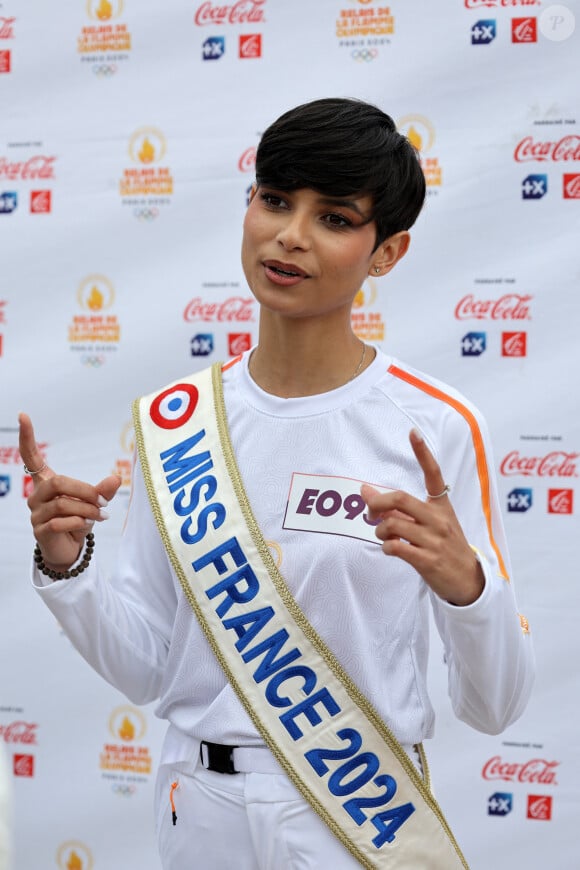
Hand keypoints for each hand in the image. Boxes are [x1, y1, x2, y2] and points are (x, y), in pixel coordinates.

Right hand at [19, 412, 121, 573]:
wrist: (69, 550)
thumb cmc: (78, 521)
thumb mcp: (92, 503)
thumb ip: (102, 491)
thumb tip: (115, 478)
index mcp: (46, 482)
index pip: (31, 456)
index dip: (27, 437)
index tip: (23, 416)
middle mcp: (36, 495)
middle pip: (58, 482)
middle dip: (85, 491)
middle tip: (103, 502)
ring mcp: (36, 513)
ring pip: (63, 504)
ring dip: (87, 510)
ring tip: (100, 516)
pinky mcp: (40, 531)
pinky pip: (60, 522)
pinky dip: (79, 523)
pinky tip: (87, 526)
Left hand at [361, 428, 483, 605]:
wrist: (469, 580)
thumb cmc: (444, 546)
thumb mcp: (427, 523)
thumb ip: (397, 508)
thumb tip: (364, 490)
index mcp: (441, 506)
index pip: (433, 474)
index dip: (423, 453)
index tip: (413, 433)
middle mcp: (439, 519)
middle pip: (400, 499)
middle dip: (377, 502)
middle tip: (370, 512)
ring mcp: (435, 540)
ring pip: (393, 524)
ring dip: (380, 530)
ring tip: (385, 536)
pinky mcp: (428, 560)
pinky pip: (396, 547)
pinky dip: (387, 547)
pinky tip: (391, 548)